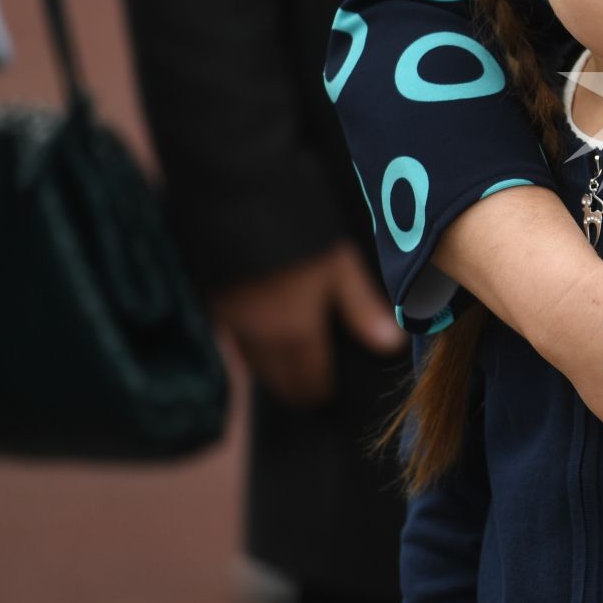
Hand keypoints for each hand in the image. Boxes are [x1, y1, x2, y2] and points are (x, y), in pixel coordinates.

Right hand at [210, 240, 406, 406]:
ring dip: (272, 370)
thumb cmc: (298, 231)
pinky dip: (251, 347)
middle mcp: (258, 337)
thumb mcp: (340, 266)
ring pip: (253, 362)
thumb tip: (391, 346)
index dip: (320, 393)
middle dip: (295, 388)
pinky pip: (234, 339)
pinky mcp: (212, 302)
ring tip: (289, 369)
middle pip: (277, 379)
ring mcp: (230, 321)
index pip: (307, 381)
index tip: (328, 399)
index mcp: (293, 333)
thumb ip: (363, 308)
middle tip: (312, 392)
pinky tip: (261, 334)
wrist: (233, 203)